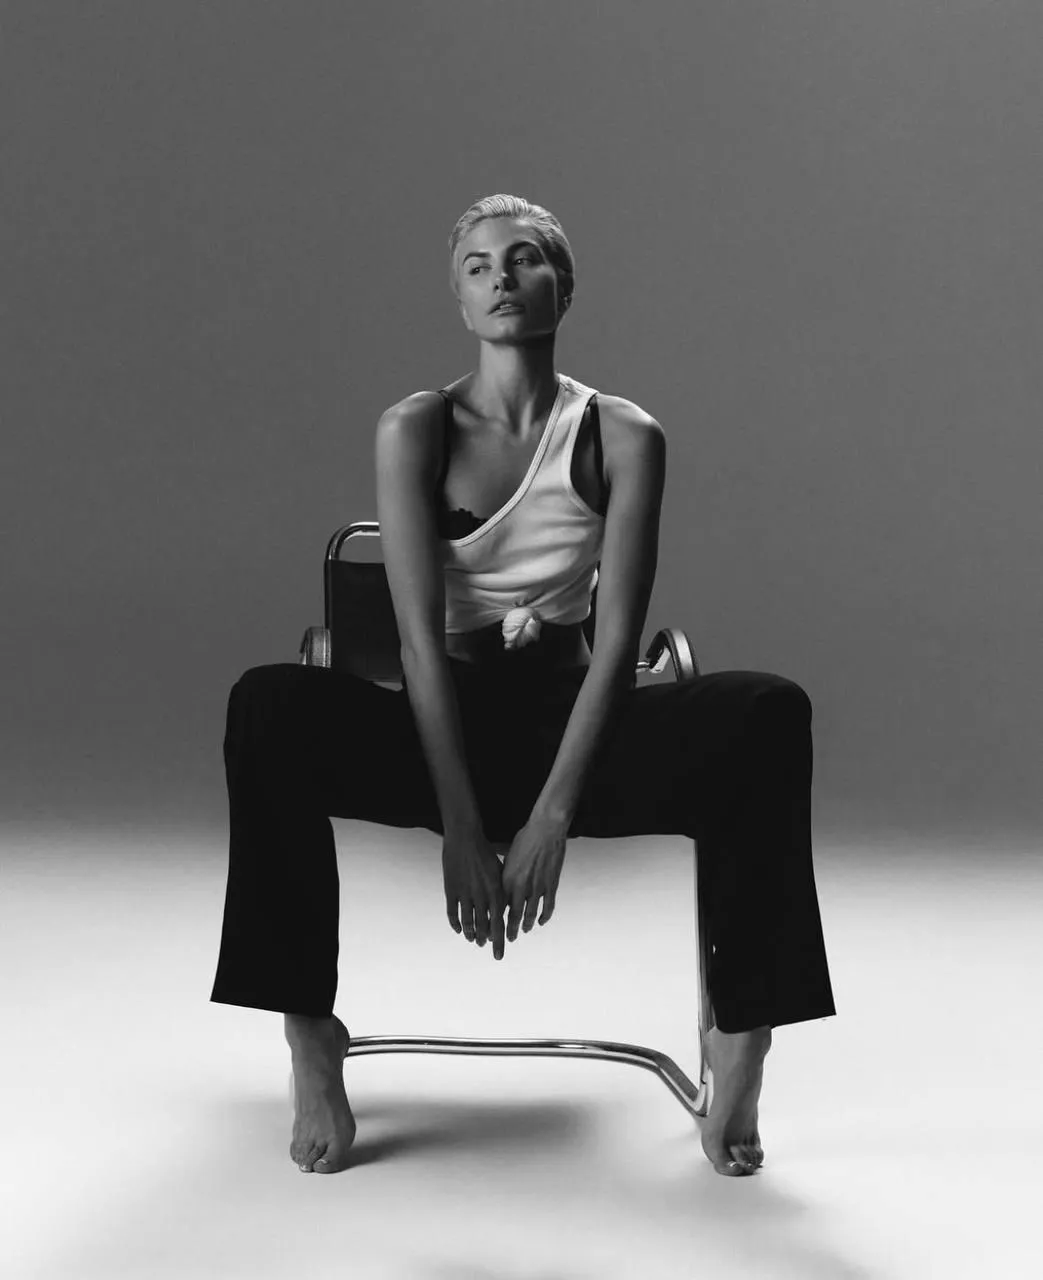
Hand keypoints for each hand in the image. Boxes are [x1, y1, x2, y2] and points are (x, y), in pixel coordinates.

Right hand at [442, 830, 506, 959]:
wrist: (465, 837)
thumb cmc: (485, 853)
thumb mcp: (500, 872)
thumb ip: (502, 891)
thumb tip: (504, 909)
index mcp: (496, 891)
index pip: (499, 923)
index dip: (499, 940)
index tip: (498, 953)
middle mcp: (481, 896)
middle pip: (483, 927)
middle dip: (485, 939)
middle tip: (485, 945)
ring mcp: (465, 894)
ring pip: (468, 923)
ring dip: (471, 934)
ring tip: (473, 940)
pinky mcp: (451, 890)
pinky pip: (453, 913)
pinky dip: (455, 924)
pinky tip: (458, 930)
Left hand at [502, 814, 568, 941]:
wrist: (546, 829)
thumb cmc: (525, 839)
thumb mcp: (508, 856)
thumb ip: (504, 873)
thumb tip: (499, 883)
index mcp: (507, 879)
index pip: (499, 906)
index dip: (496, 919)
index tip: (492, 927)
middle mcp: (521, 887)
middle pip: (514, 915)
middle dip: (510, 930)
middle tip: (508, 939)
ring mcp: (538, 888)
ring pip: (531, 914)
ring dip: (526, 926)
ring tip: (523, 931)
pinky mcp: (551, 885)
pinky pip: (548, 907)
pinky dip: (544, 917)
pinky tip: (540, 922)